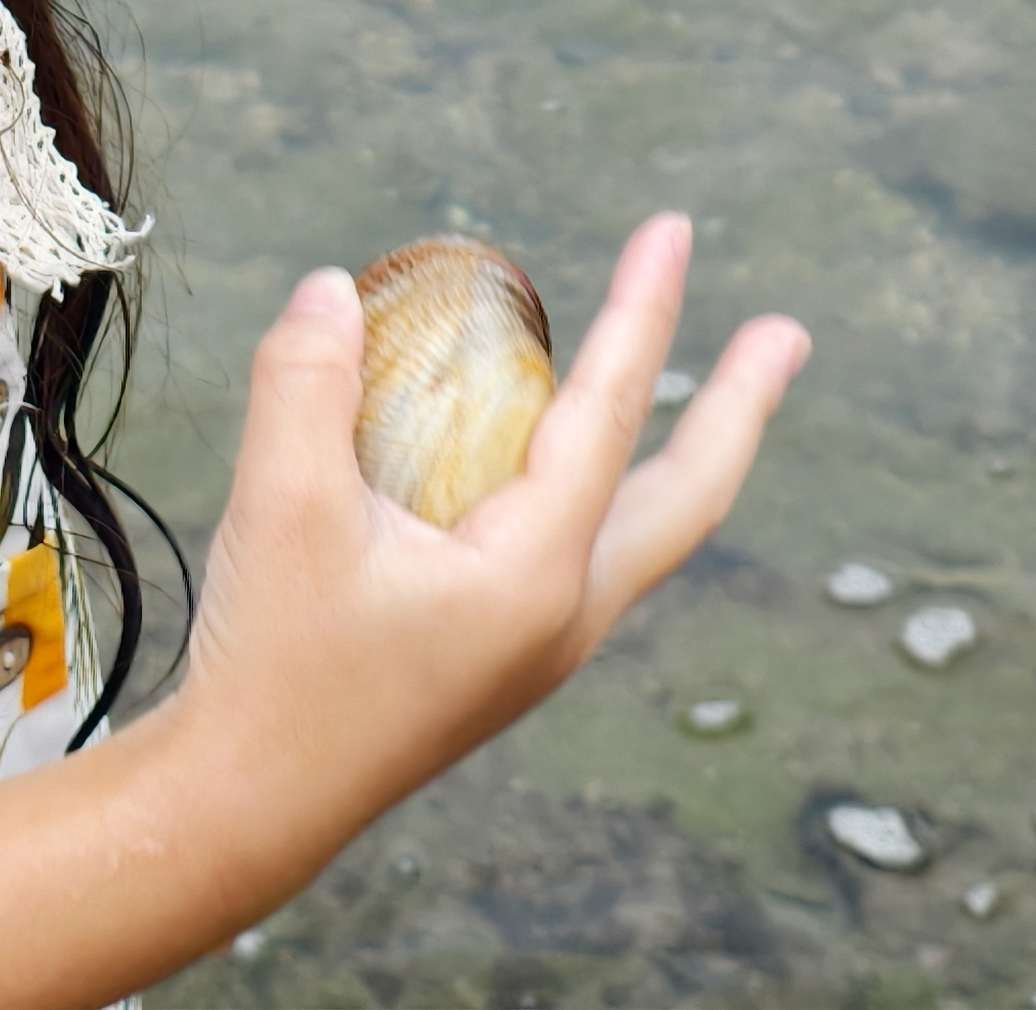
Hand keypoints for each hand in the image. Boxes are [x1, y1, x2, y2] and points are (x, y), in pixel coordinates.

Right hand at [174, 216, 805, 878]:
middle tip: (788, 335)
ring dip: (685, 450)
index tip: (675, 229)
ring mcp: (541, 644)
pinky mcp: (507, 654)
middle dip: (740, 409)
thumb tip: (334, 289)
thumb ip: (306, 383)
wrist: (247, 806)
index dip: (644, 314)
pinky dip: (611, 483)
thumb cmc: (271, 666)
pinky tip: (568, 451)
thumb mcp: (279, 507)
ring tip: (716, 385)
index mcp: (530, 580)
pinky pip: (591, 549)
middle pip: (687, 499)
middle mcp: (561, 615)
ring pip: (645, 529)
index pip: (608, 418)